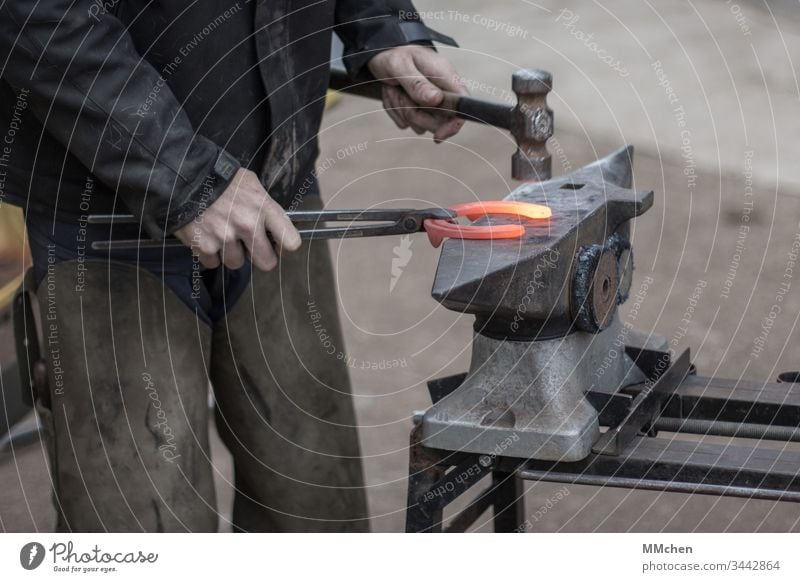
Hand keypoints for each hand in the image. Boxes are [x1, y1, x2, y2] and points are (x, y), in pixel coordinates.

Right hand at [174, 168, 300, 270]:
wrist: (185, 175)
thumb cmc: (220, 178)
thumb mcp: (251, 184)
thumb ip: (265, 207)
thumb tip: (274, 228)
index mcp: (264, 208)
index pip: (291, 243)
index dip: (284, 247)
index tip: (276, 244)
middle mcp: (247, 224)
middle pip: (267, 263)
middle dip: (259, 257)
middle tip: (250, 247)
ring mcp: (225, 237)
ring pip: (237, 263)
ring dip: (230, 253)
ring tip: (221, 234)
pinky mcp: (204, 246)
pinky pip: (213, 263)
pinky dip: (209, 254)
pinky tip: (206, 236)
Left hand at [367, 45, 468, 142]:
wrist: (381, 54)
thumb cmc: (393, 55)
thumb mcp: (400, 66)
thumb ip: (417, 83)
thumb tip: (436, 100)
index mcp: (445, 76)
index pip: (462, 106)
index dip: (454, 124)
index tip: (438, 136)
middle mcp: (441, 91)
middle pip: (439, 122)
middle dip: (415, 115)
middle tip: (400, 94)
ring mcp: (430, 102)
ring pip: (419, 125)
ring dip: (401, 110)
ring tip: (393, 89)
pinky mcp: (417, 109)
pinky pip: (406, 123)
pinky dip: (395, 111)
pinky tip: (392, 93)